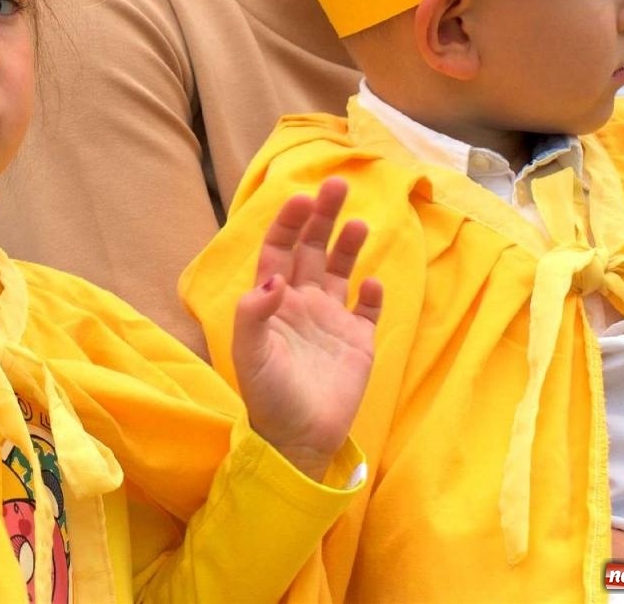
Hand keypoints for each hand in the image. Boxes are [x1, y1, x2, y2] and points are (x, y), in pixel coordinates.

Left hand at [231, 178, 381, 480]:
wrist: (299, 441)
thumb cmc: (268, 397)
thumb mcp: (250, 356)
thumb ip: (254, 313)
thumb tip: (273, 276)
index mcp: (271, 300)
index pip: (278, 250)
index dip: (288, 223)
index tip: (302, 198)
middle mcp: (301, 302)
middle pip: (311, 249)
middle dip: (322, 217)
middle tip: (337, 184)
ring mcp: (330, 320)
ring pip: (339, 270)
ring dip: (347, 246)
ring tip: (358, 223)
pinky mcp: (358, 342)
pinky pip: (367, 309)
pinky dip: (371, 294)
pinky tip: (373, 283)